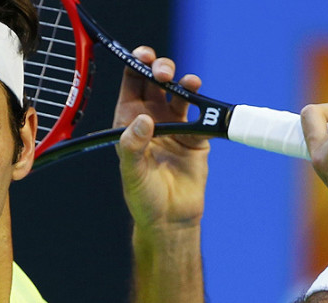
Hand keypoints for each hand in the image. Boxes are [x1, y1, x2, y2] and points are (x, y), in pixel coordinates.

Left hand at [114, 46, 210, 230]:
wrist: (172, 219)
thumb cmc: (144, 198)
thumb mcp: (133, 173)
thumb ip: (133, 147)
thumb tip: (143, 120)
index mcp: (128, 121)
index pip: (131, 83)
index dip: (136, 65)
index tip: (143, 57)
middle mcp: (152, 118)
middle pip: (155, 80)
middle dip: (158, 68)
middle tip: (162, 72)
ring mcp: (175, 125)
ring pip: (177, 91)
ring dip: (179, 79)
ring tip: (183, 81)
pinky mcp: (196, 135)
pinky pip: (198, 110)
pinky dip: (199, 97)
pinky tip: (196, 89)